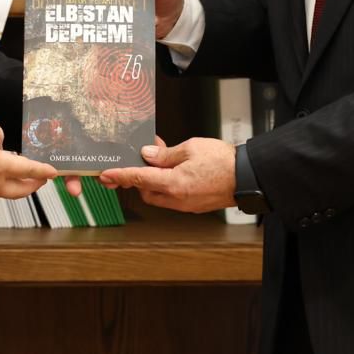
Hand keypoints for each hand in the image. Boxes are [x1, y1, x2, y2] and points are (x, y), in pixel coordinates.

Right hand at [0, 113, 57, 199]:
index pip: (29, 171)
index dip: (43, 171)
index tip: (53, 172)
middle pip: (21, 190)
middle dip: (34, 185)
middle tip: (42, 178)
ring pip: (7, 192)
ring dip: (19, 185)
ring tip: (24, 175)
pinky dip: (4, 183)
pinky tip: (2, 172)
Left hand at [98, 137, 235, 213]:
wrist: (248, 177)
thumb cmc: (224, 161)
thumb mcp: (191, 147)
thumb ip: (165, 154)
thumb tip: (147, 155)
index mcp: (174, 183)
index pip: (138, 179)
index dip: (120, 176)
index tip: (105, 175)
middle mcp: (177, 198)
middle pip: (146, 191)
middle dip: (140, 177)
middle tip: (144, 158)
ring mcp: (186, 205)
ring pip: (159, 196)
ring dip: (154, 182)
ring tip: (164, 162)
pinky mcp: (194, 206)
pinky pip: (173, 198)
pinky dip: (168, 186)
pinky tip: (175, 172)